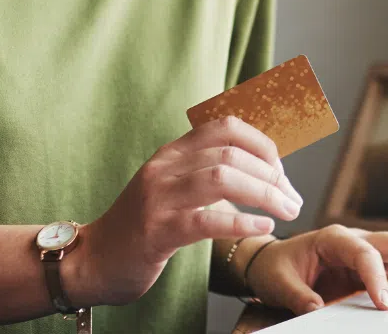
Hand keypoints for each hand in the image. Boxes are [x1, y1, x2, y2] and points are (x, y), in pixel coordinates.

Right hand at [74, 118, 303, 305]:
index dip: (262, 143)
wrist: (94, 260)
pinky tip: (263, 228)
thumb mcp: (173, 189)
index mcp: (172, 153)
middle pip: (231, 154)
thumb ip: (206, 174)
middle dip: (272, 175)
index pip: (226, 126)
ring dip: (264, 194)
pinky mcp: (156, 231)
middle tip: (292, 199)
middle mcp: (164, 168)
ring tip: (287, 211)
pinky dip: (242, 221)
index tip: (281, 171)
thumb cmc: (143, 227)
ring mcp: (158, 198)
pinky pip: (207, 219)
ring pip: (222, 178)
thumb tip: (263, 171)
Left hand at [246, 225, 387, 313]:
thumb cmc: (276, 267)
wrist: (271, 262)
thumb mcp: (280, 283)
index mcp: (334, 238)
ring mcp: (367, 252)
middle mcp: (356, 240)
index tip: (384, 305)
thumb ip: (298, 295)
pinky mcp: (372, 267)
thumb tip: (317, 309)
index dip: (377, 278)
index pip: (365, 254)